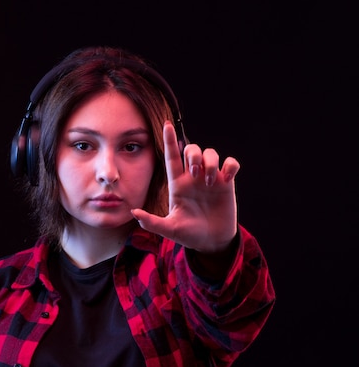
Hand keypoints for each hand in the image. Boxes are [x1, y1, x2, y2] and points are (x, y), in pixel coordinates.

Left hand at [131, 121, 239, 252]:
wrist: (211, 242)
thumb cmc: (189, 234)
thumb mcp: (169, 229)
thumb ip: (152, 222)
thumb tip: (134, 212)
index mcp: (177, 184)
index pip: (172, 157)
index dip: (169, 140)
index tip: (166, 124)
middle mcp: (193, 178)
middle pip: (191, 149)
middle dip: (194, 154)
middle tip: (195, 173)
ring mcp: (210, 179)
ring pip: (211, 153)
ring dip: (210, 162)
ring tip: (210, 182)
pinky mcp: (227, 183)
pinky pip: (231, 163)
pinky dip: (230, 165)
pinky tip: (227, 177)